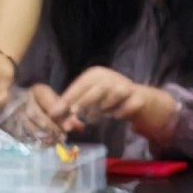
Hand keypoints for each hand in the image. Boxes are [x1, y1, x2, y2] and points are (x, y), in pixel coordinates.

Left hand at [43, 64, 173, 141]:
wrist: (137, 98)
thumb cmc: (106, 99)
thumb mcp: (87, 100)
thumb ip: (71, 107)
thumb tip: (53, 115)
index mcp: (96, 74)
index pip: (80, 85)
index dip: (68, 98)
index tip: (57, 111)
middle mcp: (111, 76)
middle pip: (96, 89)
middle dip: (83, 102)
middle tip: (74, 115)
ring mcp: (126, 86)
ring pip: (113, 96)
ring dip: (103, 108)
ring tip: (93, 119)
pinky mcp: (139, 97)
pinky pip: (128, 106)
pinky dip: (120, 112)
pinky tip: (114, 117)